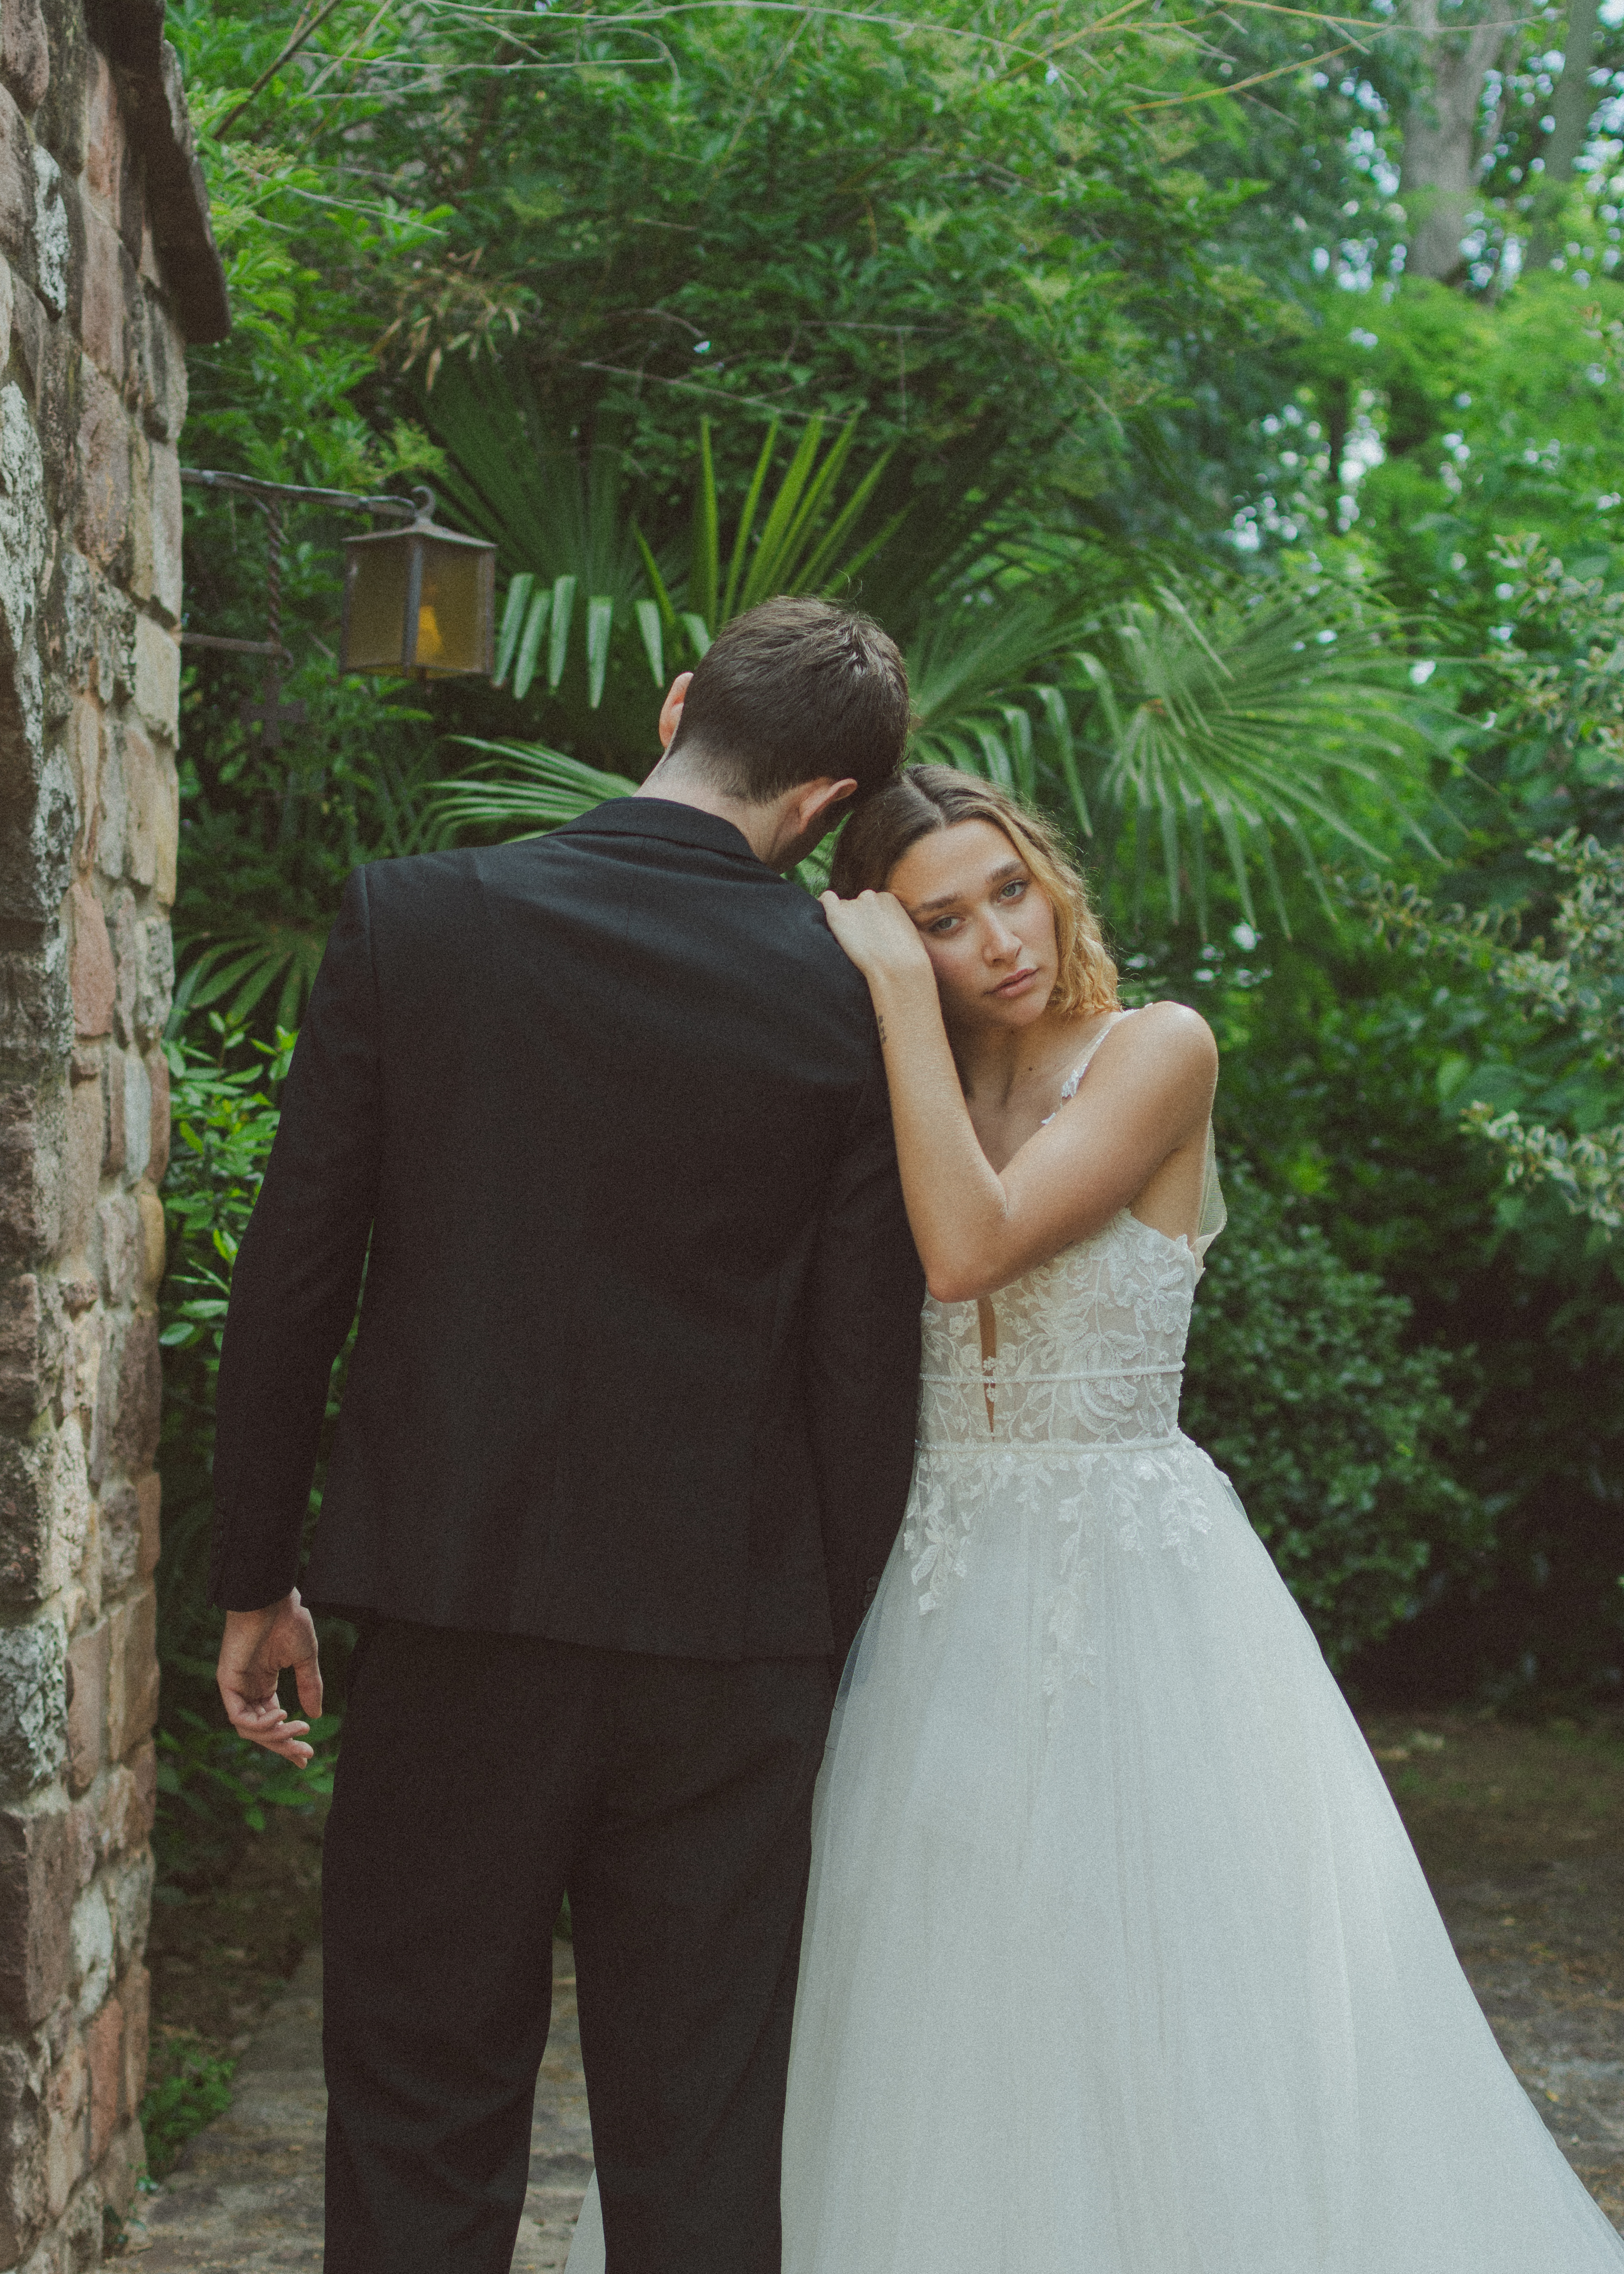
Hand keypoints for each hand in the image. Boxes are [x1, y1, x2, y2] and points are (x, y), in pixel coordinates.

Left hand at [217, 1590, 322, 1765]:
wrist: (272, 1598)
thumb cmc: (288, 1621)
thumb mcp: (305, 1659)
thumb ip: (309, 1687)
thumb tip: (315, 1715)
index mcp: (264, 1684)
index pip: (272, 1722)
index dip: (287, 1740)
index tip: (307, 1756)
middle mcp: (248, 1690)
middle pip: (261, 1731)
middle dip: (283, 1745)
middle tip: (305, 1754)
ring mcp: (236, 1687)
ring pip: (249, 1729)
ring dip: (274, 1736)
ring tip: (298, 1732)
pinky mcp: (227, 1682)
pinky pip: (238, 1716)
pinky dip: (260, 1723)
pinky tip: (282, 1716)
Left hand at [819, 889, 933, 985]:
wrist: (897, 968)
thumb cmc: (905, 959)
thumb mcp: (904, 932)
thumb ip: (889, 923)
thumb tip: (877, 931)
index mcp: (887, 899)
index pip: (870, 902)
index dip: (866, 917)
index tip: (868, 933)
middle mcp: (870, 896)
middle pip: (854, 905)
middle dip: (854, 920)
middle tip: (859, 943)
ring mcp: (853, 904)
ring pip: (841, 909)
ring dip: (843, 923)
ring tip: (850, 944)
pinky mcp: (838, 914)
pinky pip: (826, 900)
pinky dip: (822, 906)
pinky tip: (822, 918)